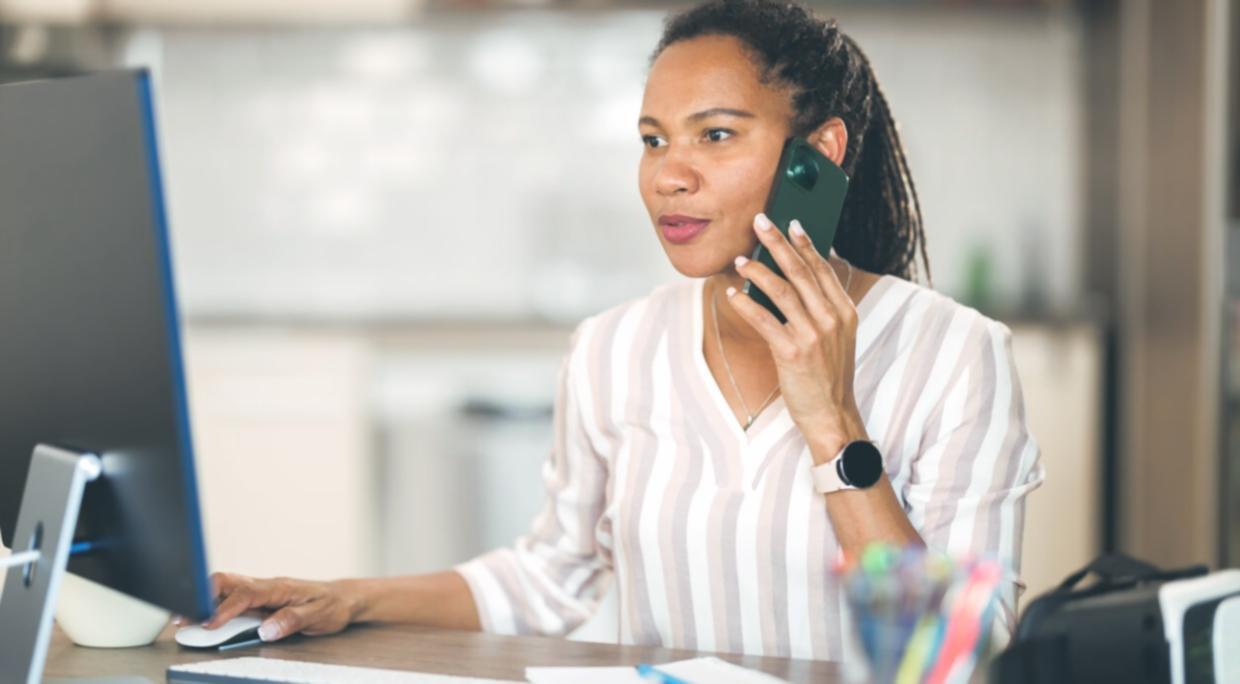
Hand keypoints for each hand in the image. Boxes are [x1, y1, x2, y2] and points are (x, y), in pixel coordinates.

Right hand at [198, 572, 360, 641]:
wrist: (345, 598)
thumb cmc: (333, 605)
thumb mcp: (319, 615)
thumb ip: (292, 620)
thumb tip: (266, 630)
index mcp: (279, 587)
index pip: (244, 594)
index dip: (224, 609)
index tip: (208, 624)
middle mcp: (266, 586)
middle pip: (226, 582)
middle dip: (201, 597)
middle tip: (182, 618)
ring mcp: (261, 592)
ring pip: (225, 590)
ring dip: (203, 602)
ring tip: (183, 621)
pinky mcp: (259, 601)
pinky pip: (232, 600)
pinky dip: (214, 608)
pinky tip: (204, 620)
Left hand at [727, 212, 868, 461]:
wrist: (832, 415)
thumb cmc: (828, 376)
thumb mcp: (835, 338)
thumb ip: (821, 309)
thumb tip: (793, 279)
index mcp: (845, 312)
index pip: (822, 269)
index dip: (805, 243)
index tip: (791, 222)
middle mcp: (832, 319)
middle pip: (801, 271)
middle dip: (778, 243)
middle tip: (760, 222)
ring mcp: (814, 335)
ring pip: (781, 291)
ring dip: (757, 271)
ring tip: (740, 260)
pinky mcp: (793, 352)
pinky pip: (764, 320)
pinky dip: (745, 304)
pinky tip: (732, 295)